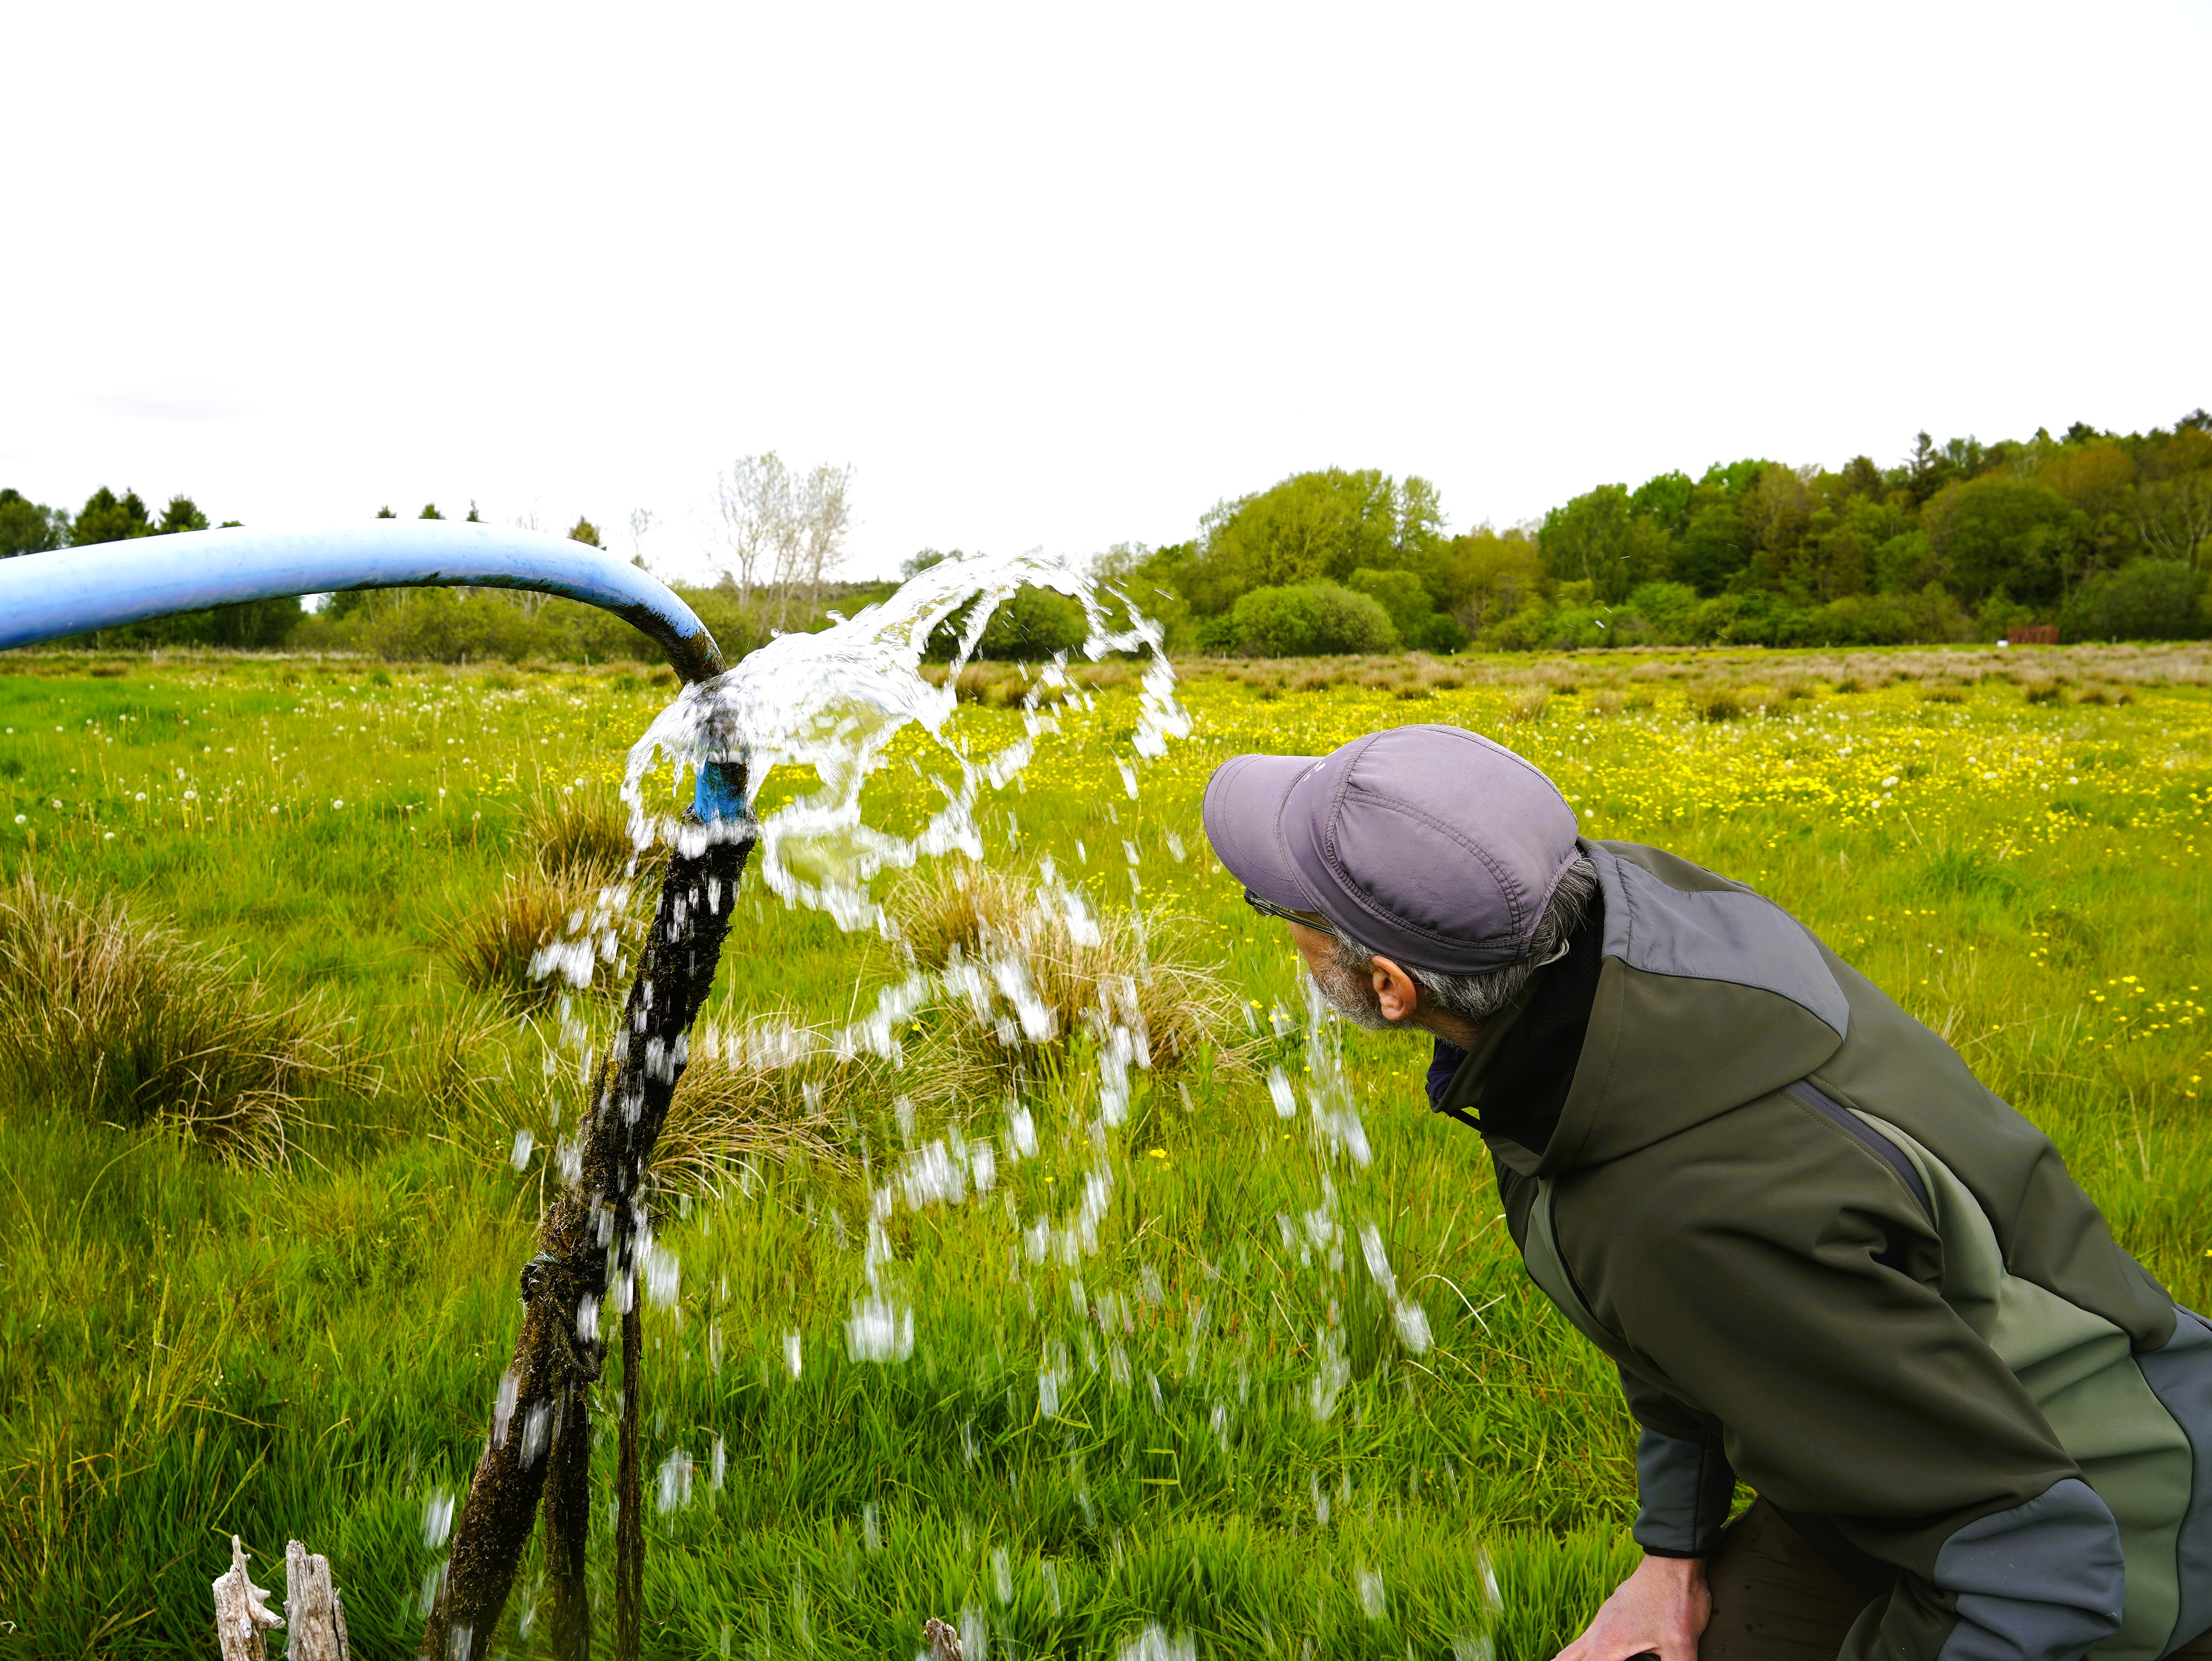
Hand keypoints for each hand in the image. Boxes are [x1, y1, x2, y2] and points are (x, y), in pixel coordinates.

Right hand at [1554, 1553, 1710, 1660]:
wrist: (1673, 1559)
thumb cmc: (1675, 1599)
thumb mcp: (1682, 1644)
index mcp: (1609, 1643)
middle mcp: (1599, 1630)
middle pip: (1566, 1657)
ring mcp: (1604, 1617)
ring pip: (1577, 1645)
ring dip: (1576, 1658)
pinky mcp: (1613, 1610)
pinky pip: (1591, 1633)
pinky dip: (1589, 1649)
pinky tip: (1608, 1651)